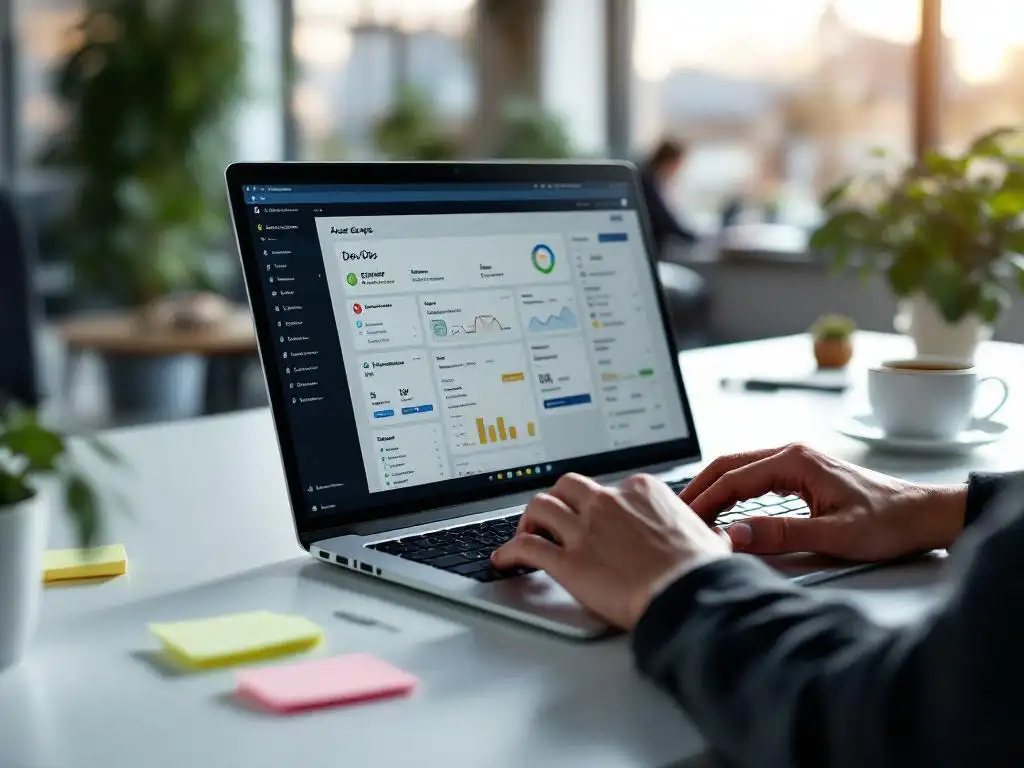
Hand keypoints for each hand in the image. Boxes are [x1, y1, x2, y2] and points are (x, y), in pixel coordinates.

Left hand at [492, 473, 729, 628]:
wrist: (689, 596)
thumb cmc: (701, 572)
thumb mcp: (710, 539)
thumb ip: (704, 533)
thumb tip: (717, 539)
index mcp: (640, 490)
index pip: (605, 487)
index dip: (594, 504)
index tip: (591, 517)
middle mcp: (608, 502)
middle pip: (566, 486)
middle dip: (557, 501)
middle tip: (553, 519)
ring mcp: (585, 529)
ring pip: (539, 507)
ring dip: (528, 520)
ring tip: (526, 534)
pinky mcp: (568, 561)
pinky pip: (526, 547)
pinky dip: (508, 552)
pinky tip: (503, 560)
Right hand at [681, 444, 966, 560]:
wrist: (923, 515)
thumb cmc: (888, 522)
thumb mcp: (834, 535)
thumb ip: (780, 534)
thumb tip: (733, 535)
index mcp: (795, 460)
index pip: (731, 477)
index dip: (703, 501)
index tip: (684, 522)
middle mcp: (791, 454)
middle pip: (728, 465)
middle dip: (699, 490)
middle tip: (676, 517)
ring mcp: (795, 462)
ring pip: (738, 470)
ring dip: (713, 491)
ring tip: (693, 517)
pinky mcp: (800, 475)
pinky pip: (753, 478)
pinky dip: (731, 493)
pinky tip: (724, 511)